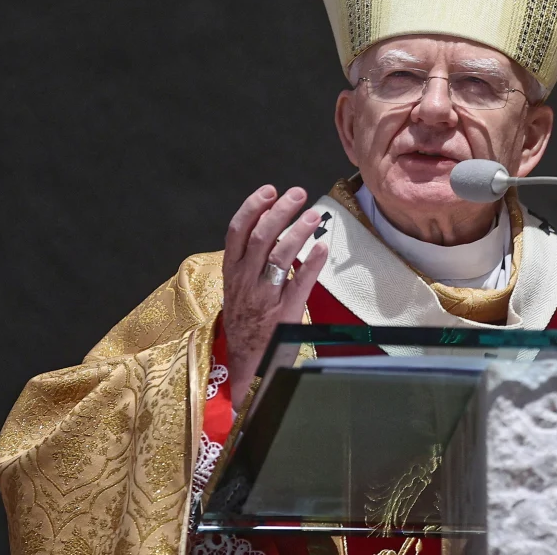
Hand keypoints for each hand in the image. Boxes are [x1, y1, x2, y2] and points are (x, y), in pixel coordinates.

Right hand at [222, 185, 328, 406]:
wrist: (247, 365)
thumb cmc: (247, 320)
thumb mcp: (239, 287)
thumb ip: (251, 259)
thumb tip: (269, 222)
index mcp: (232, 272)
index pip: (236, 232)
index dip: (252, 208)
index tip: (270, 190)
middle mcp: (244, 282)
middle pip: (259, 238)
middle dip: (279, 212)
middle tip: (298, 194)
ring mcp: (264, 297)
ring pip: (278, 257)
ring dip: (298, 232)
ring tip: (315, 214)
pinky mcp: (284, 314)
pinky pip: (299, 285)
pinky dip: (312, 265)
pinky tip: (324, 248)